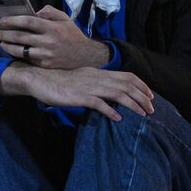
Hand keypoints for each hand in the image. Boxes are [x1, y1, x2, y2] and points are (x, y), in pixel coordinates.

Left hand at [0, 6, 111, 69]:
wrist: (86, 55)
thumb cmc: (72, 35)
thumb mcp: (65, 19)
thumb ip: (50, 12)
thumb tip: (34, 12)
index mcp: (52, 28)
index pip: (28, 22)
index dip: (13, 20)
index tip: (2, 20)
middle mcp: (49, 41)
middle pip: (21, 37)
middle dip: (5, 34)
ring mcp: (46, 55)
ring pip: (21, 51)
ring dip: (7, 46)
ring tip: (0, 42)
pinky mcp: (45, 65)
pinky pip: (28, 59)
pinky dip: (18, 55)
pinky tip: (11, 51)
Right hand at [0, 63, 153, 121]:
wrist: (37, 78)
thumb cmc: (56, 81)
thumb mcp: (79, 79)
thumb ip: (93, 83)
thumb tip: (106, 93)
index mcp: (97, 72)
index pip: (126, 75)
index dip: (141, 85)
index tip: (150, 96)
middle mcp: (96, 77)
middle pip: (126, 85)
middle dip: (142, 97)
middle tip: (152, 109)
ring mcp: (88, 86)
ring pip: (118, 93)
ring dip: (133, 104)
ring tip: (143, 115)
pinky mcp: (78, 97)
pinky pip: (99, 104)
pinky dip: (111, 110)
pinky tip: (119, 118)